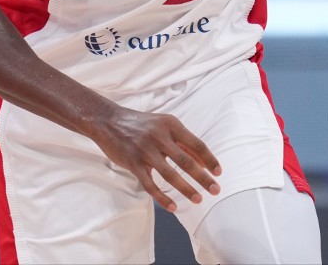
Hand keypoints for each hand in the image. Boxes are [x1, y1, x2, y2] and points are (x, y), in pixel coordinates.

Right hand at [89, 107, 221, 211]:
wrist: (108, 121)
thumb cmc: (141, 125)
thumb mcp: (163, 125)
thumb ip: (182, 141)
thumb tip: (204, 162)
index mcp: (171, 125)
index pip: (196, 144)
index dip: (209, 159)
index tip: (218, 173)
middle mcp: (159, 136)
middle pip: (186, 160)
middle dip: (203, 177)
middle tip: (216, 190)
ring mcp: (145, 150)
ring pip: (170, 174)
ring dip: (186, 189)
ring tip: (198, 199)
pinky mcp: (133, 163)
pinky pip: (150, 184)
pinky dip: (162, 197)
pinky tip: (172, 206)